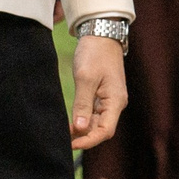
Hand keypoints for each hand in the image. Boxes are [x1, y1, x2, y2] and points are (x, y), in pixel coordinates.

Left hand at [70, 33, 127, 149]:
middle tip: (62, 139)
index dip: (89, 141)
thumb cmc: (95, 53)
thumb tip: (80, 129)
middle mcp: (115, 104)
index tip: (71, 144)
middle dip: (83, 137)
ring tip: (63, 132)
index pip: (105, 131)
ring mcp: (109, 100)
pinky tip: (70, 122)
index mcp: (116, 101)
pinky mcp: (102, 95)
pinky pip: (94, 113)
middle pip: (101, 129)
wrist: (100, 34)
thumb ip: (83, 104)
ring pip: (96, 122)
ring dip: (82, 129)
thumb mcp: (85, 78)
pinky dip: (82, 119)